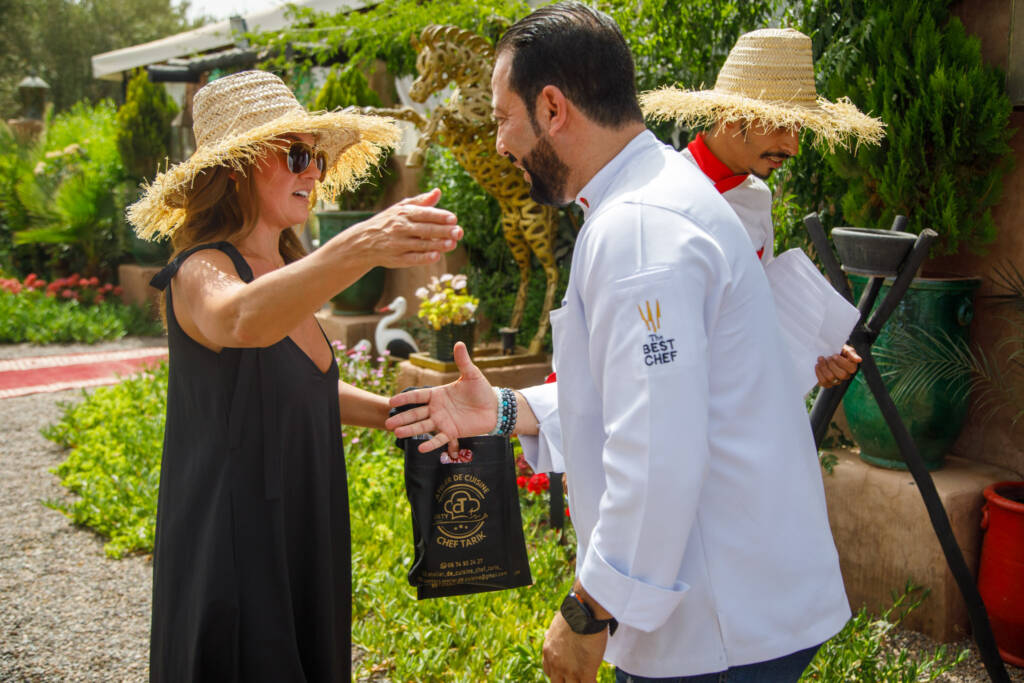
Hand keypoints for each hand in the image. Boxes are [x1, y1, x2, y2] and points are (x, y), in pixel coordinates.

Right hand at [325, 188, 462, 269]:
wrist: (363, 241)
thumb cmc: (388, 222)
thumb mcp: (401, 208)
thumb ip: (421, 201)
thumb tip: (438, 192)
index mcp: (404, 213)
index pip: (425, 214)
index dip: (440, 216)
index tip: (453, 219)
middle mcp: (401, 228)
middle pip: (425, 230)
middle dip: (443, 231)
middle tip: (458, 232)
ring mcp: (398, 244)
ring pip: (421, 245)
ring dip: (438, 245)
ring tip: (452, 244)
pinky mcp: (397, 259)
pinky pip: (413, 258)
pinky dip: (424, 258)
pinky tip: (436, 256)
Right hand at [385, 342, 496, 453]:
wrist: (494, 407)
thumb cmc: (481, 390)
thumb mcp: (472, 375)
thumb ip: (463, 361)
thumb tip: (459, 342)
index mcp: (438, 394)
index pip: (418, 396)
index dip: (405, 398)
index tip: (392, 400)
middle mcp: (437, 408)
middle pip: (416, 413)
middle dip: (402, 417)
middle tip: (388, 422)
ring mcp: (443, 421)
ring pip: (423, 426)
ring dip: (410, 430)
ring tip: (397, 433)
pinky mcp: (452, 432)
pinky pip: (439, 439)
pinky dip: (431, 444)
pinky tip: (420, 448)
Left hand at [542, 612, 606, 682]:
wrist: (584, 613)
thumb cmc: (574, 614)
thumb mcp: (556, 626)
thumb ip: (554, 635)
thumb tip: (550, 634)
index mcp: (549, 652)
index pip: (549, 671)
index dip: (558, 674)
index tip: (565, 673)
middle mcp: (556, 664)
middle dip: (566, 682)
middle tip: (575, 678)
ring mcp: (570, 670)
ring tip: (587, 678)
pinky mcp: (585, 672)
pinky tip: (596, 680)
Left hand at [816, 344, 861, 387]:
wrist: (827, 354)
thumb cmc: (839, 351)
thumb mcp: (846, 349)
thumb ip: (852, 353)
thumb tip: (859, 360)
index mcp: (852, 367)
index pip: (851, 369)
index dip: (842, 362)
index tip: (834, 355)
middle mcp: (846, 376)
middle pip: (841, 375)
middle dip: (832, 365)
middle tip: (827, 357)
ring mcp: (837, 381)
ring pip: (831, 378)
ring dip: (824, 368)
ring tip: (820, 359)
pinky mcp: (828, 383)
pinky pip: (823, 382)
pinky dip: (819, 373)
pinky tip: (817, 365)